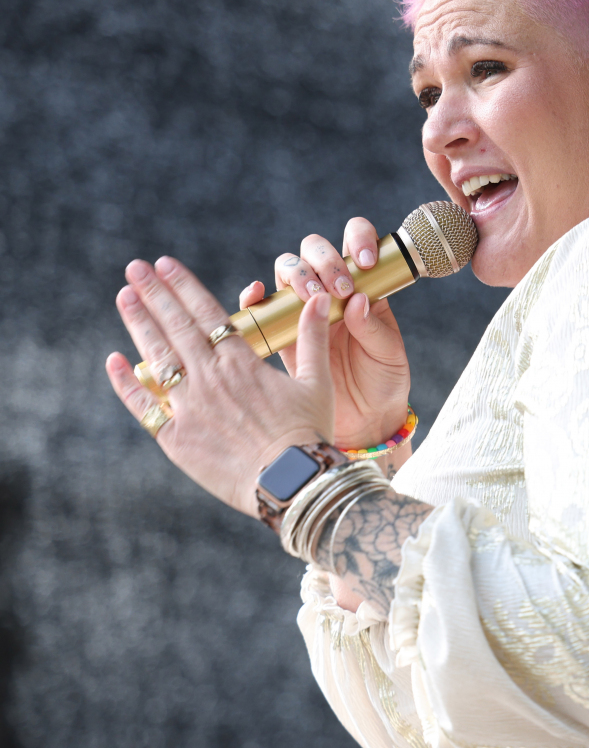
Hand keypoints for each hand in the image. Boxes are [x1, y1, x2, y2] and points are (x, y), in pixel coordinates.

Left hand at [105, 257, 334, 516]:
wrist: (293, 483)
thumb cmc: (310, 434)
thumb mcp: (317, 382)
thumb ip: (311, 338)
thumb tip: (317, 298)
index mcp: (241, 363)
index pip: (205, 313)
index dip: (183, 286)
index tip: (164, 264)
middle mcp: (209, 378)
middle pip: (175, 326)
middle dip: (153, 293)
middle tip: (134, 268)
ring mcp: (188, 407)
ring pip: (156, 357)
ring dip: (138, 324)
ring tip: (124, 296)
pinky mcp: (175, 437)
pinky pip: (143, 404)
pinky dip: (126, 381)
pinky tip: (113, 360)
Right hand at [244, 217, 410, 449]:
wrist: (363, 419)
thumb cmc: (383, 381)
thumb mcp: (389, 354)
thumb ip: (375, 329)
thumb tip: (359, 302)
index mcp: (364, 286)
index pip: (355, 242)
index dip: (357, 239)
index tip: (365, 262)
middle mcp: (331, 290)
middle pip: (314, 250)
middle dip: (324, 260)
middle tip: (338, 289)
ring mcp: (303, 308)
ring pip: (287, 270)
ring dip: (296, 274)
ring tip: (311, 295)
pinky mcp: (282, 331)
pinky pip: (261, 306)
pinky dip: (254, 294)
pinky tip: (257, 293)